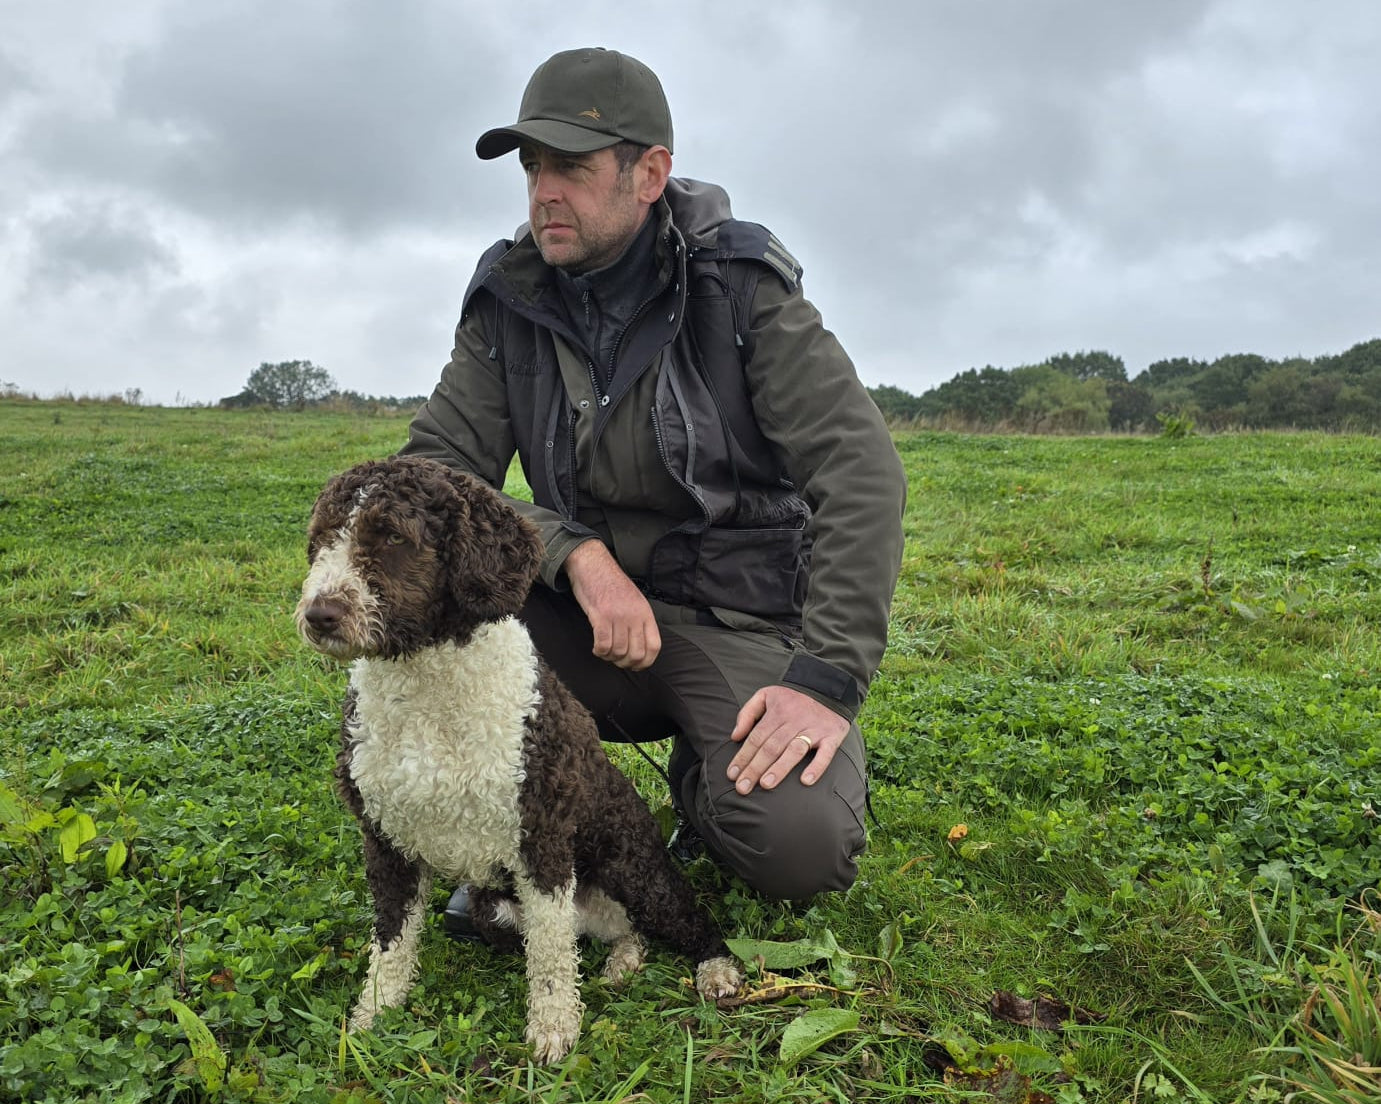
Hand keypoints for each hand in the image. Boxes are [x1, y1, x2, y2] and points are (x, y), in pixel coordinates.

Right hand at [563, 541, 661, 669]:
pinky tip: (596, 648)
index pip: (654, 646)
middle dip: (625, 663)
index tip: (636, 665)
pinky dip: (599, 651)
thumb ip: (639, 621)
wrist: (593, 565)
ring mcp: (618, 616)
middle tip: (616, 659)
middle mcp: (634, 616)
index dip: (646, 662)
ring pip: (618, 652)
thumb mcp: (635, 601)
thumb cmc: (611, 584)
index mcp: (645, 613)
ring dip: (609, 657)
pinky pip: (603, 645)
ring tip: (604, 651)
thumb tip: (639, 646)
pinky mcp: (600, 616)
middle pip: (636, 654)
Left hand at [727, 685, 848, 793]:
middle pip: (772, 747)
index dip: (743, 757)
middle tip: (743, 788)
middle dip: (755, 768)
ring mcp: (814, 729)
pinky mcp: (832, 736)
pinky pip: (825, 753)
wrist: (828, 688)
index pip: (756, 738)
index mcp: (777, 712)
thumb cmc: (792, 698)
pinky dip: (816, 767)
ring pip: (794, 750)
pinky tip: (806, 781)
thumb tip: (735, 736)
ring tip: (766, 785)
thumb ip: (747, 713)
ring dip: (780, 768)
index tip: (732, 775)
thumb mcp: (766, 695)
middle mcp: (794, 721)